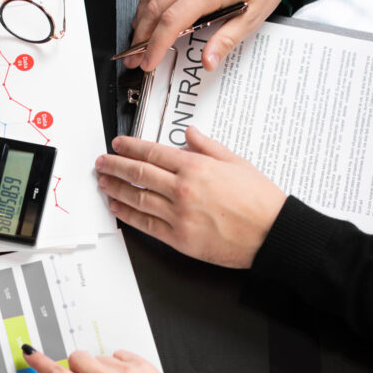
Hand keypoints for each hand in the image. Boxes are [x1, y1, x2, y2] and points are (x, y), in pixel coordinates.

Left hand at [95, 126, 285, 267]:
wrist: (271, 234)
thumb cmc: (260, 201)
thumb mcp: (236, 162)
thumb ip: (208, 147)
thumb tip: (189, 134)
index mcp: (196, 167)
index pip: (153, 153)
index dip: (130, 147)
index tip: (117, 144)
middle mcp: (183, 189)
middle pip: (138, 174)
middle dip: (115, 166)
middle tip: (101, 162)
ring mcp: (178, 215)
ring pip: (137, 198)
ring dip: (115, 189)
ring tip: (103, 183)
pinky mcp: (179, 238)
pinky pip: (146, 224)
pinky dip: (128, 215)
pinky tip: (117, 207)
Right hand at [125, 0, 289, 71]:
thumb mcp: (253, 16)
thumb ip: (226, 40)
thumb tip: (207, 61)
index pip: (171, 21)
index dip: (154, 46)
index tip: (147, 62)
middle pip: (154, 9)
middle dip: (140, 38)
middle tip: (133, 58)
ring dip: (140, 20)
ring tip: (136, 41)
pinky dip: (146, 0)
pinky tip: (146, 14)